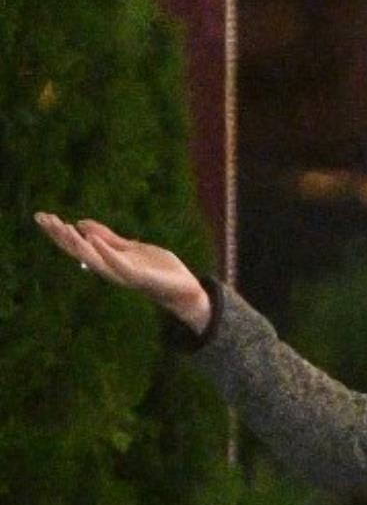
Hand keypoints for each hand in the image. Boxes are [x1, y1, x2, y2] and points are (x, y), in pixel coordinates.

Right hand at [34, 213, 210, 332]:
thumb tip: (82, 224)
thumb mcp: (132, 248)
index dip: (59, 232)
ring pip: (93, 260)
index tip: (42, 216)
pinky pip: (118, 265)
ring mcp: (124, 274)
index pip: (77, 245)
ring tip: (63, 226)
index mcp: (108, 260)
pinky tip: (92, 238)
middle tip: (43, 218)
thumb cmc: (159, 269)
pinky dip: (105, 252)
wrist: (185, 288)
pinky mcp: (139, 278)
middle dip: (60, 236)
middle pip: (79, 252)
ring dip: (76, 243)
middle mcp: (111, 269)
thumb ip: (109, 238)